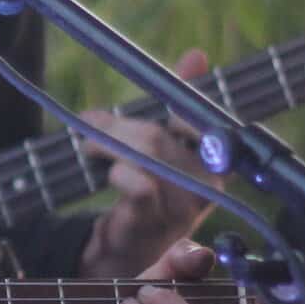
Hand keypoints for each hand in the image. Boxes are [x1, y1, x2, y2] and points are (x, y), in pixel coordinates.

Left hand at [77, 48, 219, 279]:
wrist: (126, 249)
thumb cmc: (148, 191)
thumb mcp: (163, 143)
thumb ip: (181, 98)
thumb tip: (198, 54)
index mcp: (215, 161)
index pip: (204, 119)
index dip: (177, 110)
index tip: (155, 111)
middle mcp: (207, 184)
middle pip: (157, 134)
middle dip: (117, 125)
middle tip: (92, 123)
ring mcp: (183, 206)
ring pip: (146, 152)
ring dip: (107, 142)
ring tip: (89, 144)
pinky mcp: (156, 221)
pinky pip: (139, 183)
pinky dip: (116, 170)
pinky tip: (105, 171)